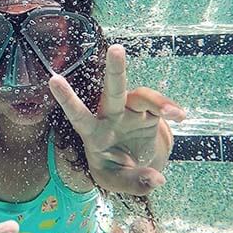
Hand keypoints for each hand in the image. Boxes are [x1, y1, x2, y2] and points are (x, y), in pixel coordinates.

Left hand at [48, 44, 185, 194]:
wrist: (136, 164)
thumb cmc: (118, 171)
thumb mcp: (120, 182)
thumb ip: (135, 183)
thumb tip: (157, 181)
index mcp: (93, 134)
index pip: (78, 116)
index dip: (67, 99)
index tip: (53, 79)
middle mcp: (110, 116)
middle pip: (112, 91)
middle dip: (114, 69)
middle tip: (116, 49)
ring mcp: (130, 111)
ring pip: (141, 95)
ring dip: (157, 100)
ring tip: (170, 112)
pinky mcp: (148, 111)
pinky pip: (159, 105)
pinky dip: (169, 109)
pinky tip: (179, 117)